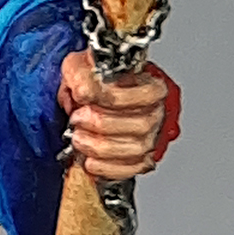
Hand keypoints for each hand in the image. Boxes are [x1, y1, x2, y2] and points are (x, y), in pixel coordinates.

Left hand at [57, 49, 168, 179]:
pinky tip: (90, 161)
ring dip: (101, 147)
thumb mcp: (82, 66)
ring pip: (138, 149)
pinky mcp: (141, 158)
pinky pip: (133, 169)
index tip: (82, 97)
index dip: (108, 97)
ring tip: (79, 140)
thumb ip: (81, 75)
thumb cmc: (91, 80)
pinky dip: (108, 168)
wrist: (90, 98)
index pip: (142, 94)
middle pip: (142, 124)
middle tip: (77, 120)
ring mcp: (151, 136)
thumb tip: (84, 92)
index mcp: (150, 85)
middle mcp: (156, 111)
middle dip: (102, 125)